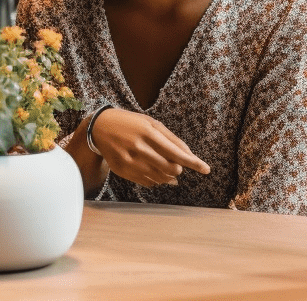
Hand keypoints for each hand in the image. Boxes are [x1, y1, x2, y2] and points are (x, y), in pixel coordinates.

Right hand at [89, 108, 209, 186]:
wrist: (100, 128)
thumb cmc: (131, 123)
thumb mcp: (152, 123)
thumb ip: (172, 139)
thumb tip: (189, 156)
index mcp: (148, 133)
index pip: (176, 153)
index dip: (193, 162)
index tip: (206, 169)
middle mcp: (139, 148)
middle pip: (170, 169)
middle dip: (178, 169)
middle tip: (175, 164)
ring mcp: (129, 161)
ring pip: (160, 178)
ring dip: (168, 176)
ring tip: (165, 167)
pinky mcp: (123, 171)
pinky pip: (147, 182)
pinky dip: (156, 179)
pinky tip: (152, 170)